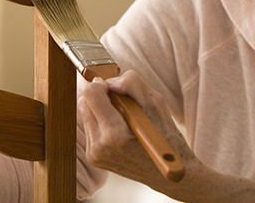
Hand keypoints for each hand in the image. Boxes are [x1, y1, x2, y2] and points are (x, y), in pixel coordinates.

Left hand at [79, 70, 254, 201]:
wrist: (170, 172)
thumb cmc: (166, 136)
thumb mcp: (156, 102)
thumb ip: (131, 84)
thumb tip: (110, 81)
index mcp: (115, 135)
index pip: (90, 94)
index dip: (101, 83)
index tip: (114, 86)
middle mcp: (100, 147)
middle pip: (84, 102)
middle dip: (101, 95)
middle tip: (122, 101)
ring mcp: (95, 154)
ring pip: (86, 113)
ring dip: (100, 107)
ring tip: (123, 116)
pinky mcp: (94, 157)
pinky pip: (90, 127)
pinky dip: (101, 120)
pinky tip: (120, 127)